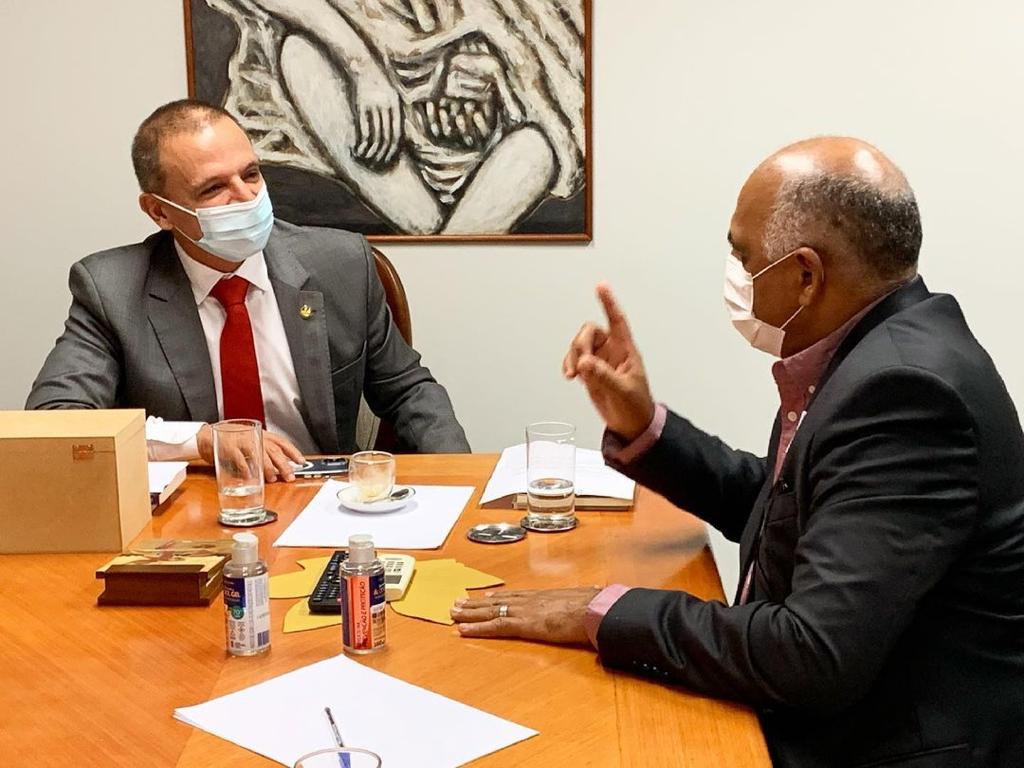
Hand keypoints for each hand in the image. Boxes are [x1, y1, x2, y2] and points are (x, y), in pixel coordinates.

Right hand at [196, 424, 304, 483]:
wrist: (207, 434)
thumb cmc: (231, 440)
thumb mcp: (251, 441)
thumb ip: (263, 452)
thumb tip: (279, 469)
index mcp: (261, 434)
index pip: (281, 442)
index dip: (293, 452)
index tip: (301, 462)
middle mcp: (254, 435)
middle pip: (273, 450)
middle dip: (283, 465)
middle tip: (289, 476)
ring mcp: (241, 440)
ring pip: (259, 453)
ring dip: (266, 467)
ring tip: (272, 478)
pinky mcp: (228, 447)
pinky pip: (239, 458)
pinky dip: (245, 468)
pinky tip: (249, 476)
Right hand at [352, 67, 402, 165]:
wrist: (362, 63)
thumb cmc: (376, 82)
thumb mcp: (391, 95)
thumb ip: (394, 113)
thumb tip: (395, 136)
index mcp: (397, 106)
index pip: (398, 135)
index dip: (392, 150)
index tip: (387, 159)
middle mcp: (388, 107)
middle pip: (387, 138)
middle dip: (381, 154)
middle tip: (375, 163)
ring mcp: (375, 106)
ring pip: (375, 137)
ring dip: (370, 152)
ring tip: (365, 158)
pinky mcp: (362, 106)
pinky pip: (364, 130)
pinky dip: (361, 143)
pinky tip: (357, 149)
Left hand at [451, 587, 601, 644]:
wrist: (594, 609)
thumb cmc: (594, 606)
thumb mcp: (586, 600)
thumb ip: (581, 602)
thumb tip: (593, 598)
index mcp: (544, 595)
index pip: (515, 594)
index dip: (498, 596)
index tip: (485, 595)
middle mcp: (529, 599)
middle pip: (497, 600)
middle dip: (476, 603)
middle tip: (458, 603)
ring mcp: (524, 610)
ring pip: (489, 611)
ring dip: (470, 613)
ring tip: (453, 613)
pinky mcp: (522, 624)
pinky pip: (494, 626)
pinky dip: (476, 628)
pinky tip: (462, 630)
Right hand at [563, 283, 654, 439]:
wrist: (631, 425)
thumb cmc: (636, 407)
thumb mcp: (622, 391)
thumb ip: (603, 376)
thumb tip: (584, 362)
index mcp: (625, 351)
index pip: (617, 321)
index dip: (609, 303)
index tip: (601, 286)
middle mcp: (611, 352)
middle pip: (589, 333)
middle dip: (580, 345)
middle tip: (581, 365)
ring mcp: (600, 362)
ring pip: (579, 346)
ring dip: (572, 356)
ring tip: (574, 374)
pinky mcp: (591, 373)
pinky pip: (575, 360)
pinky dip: (568, 364)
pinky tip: (570, 375)